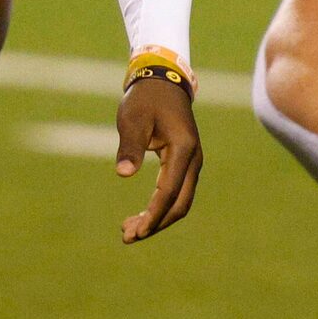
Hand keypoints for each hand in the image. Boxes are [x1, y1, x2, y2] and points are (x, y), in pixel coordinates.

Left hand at [116, 74, 201, 242]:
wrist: (163, 82)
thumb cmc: (145, 99)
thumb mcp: (133, 119)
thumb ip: (130, 146)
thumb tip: (123, 174)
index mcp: (183, 149)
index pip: (169, 191)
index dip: (153, 215)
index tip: (135, 232)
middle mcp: (193, 159)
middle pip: (180, 204)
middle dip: (155, 223)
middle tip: (127, 236)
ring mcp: (192, 162)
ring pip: (180, 201)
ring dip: (158, 218)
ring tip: (129, 230)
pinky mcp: (185, 164)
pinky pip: (177, 192)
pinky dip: (161, 207)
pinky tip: (142, 214)